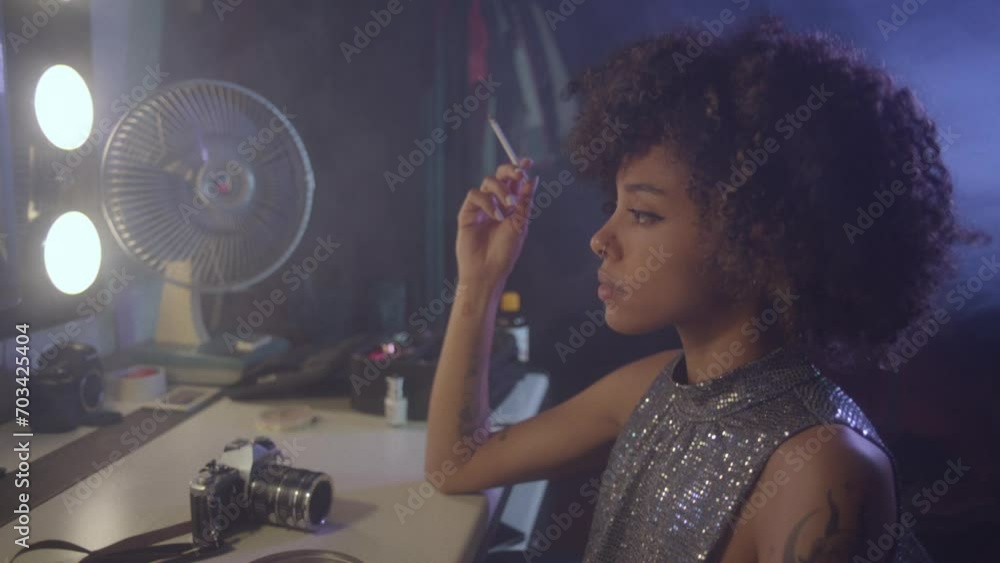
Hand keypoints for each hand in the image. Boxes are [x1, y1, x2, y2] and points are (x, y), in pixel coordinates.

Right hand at [456, 157, 537, 286]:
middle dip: (510, 170)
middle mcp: (496, 203)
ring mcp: (481, 207)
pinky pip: (475, 195)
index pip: (515, 182)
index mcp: (511, 206)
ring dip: (501, 190)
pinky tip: (494, 216)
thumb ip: (525, 201)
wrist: (487, 271)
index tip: (528, 162)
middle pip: (500, 176)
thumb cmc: (505, 252)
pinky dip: (487, 202)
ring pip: (488, 182)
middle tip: (519, 174)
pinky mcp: (467, 212)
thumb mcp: (520, 224)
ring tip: (508, 206)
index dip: (520, 169)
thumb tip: (533, 178)